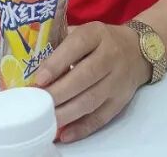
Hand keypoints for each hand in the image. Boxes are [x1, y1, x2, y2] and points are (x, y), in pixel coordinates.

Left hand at [31, 22, 149, 142]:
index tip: (39, 79)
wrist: (137, 50)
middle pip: (85, 76)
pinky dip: (82, 128)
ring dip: (66, 113)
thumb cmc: (100, 42)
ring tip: (45, 121)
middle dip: (58, 93)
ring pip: (91, 100)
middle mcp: (111, 55)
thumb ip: (61, 44)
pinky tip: (64, 134)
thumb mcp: (85, 33)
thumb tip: (28, 65)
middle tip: (36, 104)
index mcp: (97, 34)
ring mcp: (118, 79)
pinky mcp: (121, 100)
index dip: (57, 62)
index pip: (78, 45)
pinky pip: (101, 117)